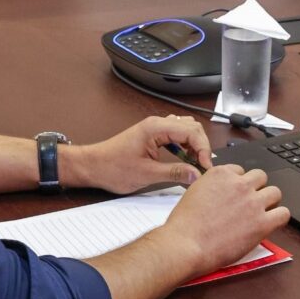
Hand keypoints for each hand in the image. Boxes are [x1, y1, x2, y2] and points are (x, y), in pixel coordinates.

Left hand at [64, 115, 211, 193]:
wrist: (93, 166)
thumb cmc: (112, 167)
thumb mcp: (146, 174)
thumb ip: (174, 172)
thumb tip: (196, 174)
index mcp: (155, 128)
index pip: (191, 131)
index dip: (203, 149)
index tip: (206, 166)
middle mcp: (156, 124)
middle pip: (191, 127)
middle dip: (202, 146)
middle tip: (204, 166)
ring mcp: (154, 129)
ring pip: (185, 130)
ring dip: (194, 145)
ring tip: (196, 164)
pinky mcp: (152, 136)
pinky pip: (176, 135)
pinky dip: (185, 146)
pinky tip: (185, 160)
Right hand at [160, 164, 288, 274]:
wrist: (187, 243)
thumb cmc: (185, 223)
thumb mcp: (195, 192)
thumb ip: (212, 187)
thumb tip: (220, 194)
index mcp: (221, 174)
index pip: (240, 170)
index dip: (239, 183)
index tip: (236, 194)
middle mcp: (239, 184)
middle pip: (260, 177)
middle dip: (256, 188)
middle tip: (250, 202)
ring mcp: (252, 202)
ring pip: (275, 191)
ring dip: (270, 201)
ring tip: (262, 212)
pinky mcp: (262, 223)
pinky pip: (284, 213)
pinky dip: (280, 217)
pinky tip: (271, 223)